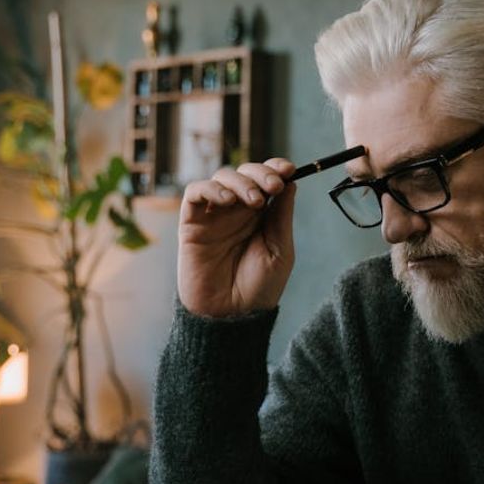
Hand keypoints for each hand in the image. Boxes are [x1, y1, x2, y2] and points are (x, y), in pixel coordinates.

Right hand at [177, 158, 296, 317]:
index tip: (289, 169)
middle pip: (245, 173)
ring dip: (239, 181)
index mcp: (261, 215)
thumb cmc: (259, 288)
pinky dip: (210, 188)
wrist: (233, 315)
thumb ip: (282, 216)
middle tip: (273, 187)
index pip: (266, 180)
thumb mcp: (280, 250)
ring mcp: (214, 215)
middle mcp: (237, 211)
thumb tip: (291, 181)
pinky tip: (226, 200)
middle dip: (260, 173)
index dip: (275, 168)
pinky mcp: (192, 223)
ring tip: (254, 201)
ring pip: (221, 177)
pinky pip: (195, 193)